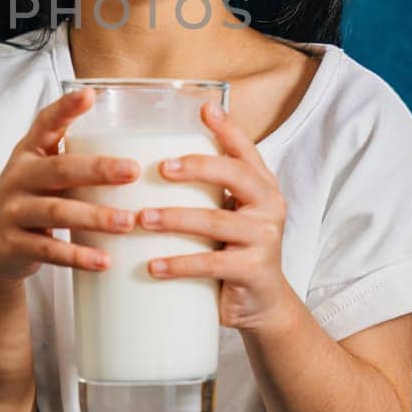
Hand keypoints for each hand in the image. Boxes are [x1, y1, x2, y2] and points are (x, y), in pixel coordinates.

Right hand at [0, 88, 140, 285]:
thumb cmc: (30, 202)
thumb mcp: (41, 174)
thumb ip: (73, 160)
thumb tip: (139, 151)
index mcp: (28, 154)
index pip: (45, 124)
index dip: (65, 109)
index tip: (90, 95)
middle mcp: (17, 178)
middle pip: (58, 170)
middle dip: (98, 170)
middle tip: (133, 171)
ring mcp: (12, 212)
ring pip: (56, 211)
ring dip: (95, 217)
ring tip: (128, 222)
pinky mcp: (12, 245)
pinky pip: (49, 250)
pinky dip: (78, 256)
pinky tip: (104, 260)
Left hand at [139, 99, 291, 329]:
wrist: (262, 304)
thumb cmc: (233, 250)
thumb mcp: (225, 214)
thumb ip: (204, 190)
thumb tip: (145, 163)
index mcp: (261, 186)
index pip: (245, 150)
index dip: (227, 128)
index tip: (204, 108)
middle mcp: (269, 205)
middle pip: (235, 175)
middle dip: (195, 167)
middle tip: (160, 167)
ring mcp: (264, 238)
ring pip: (216, 221)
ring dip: (175, 218)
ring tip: (143, 218)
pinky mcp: (253, 271)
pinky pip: (212, 264)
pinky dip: (179, 264)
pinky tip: (153, 265)